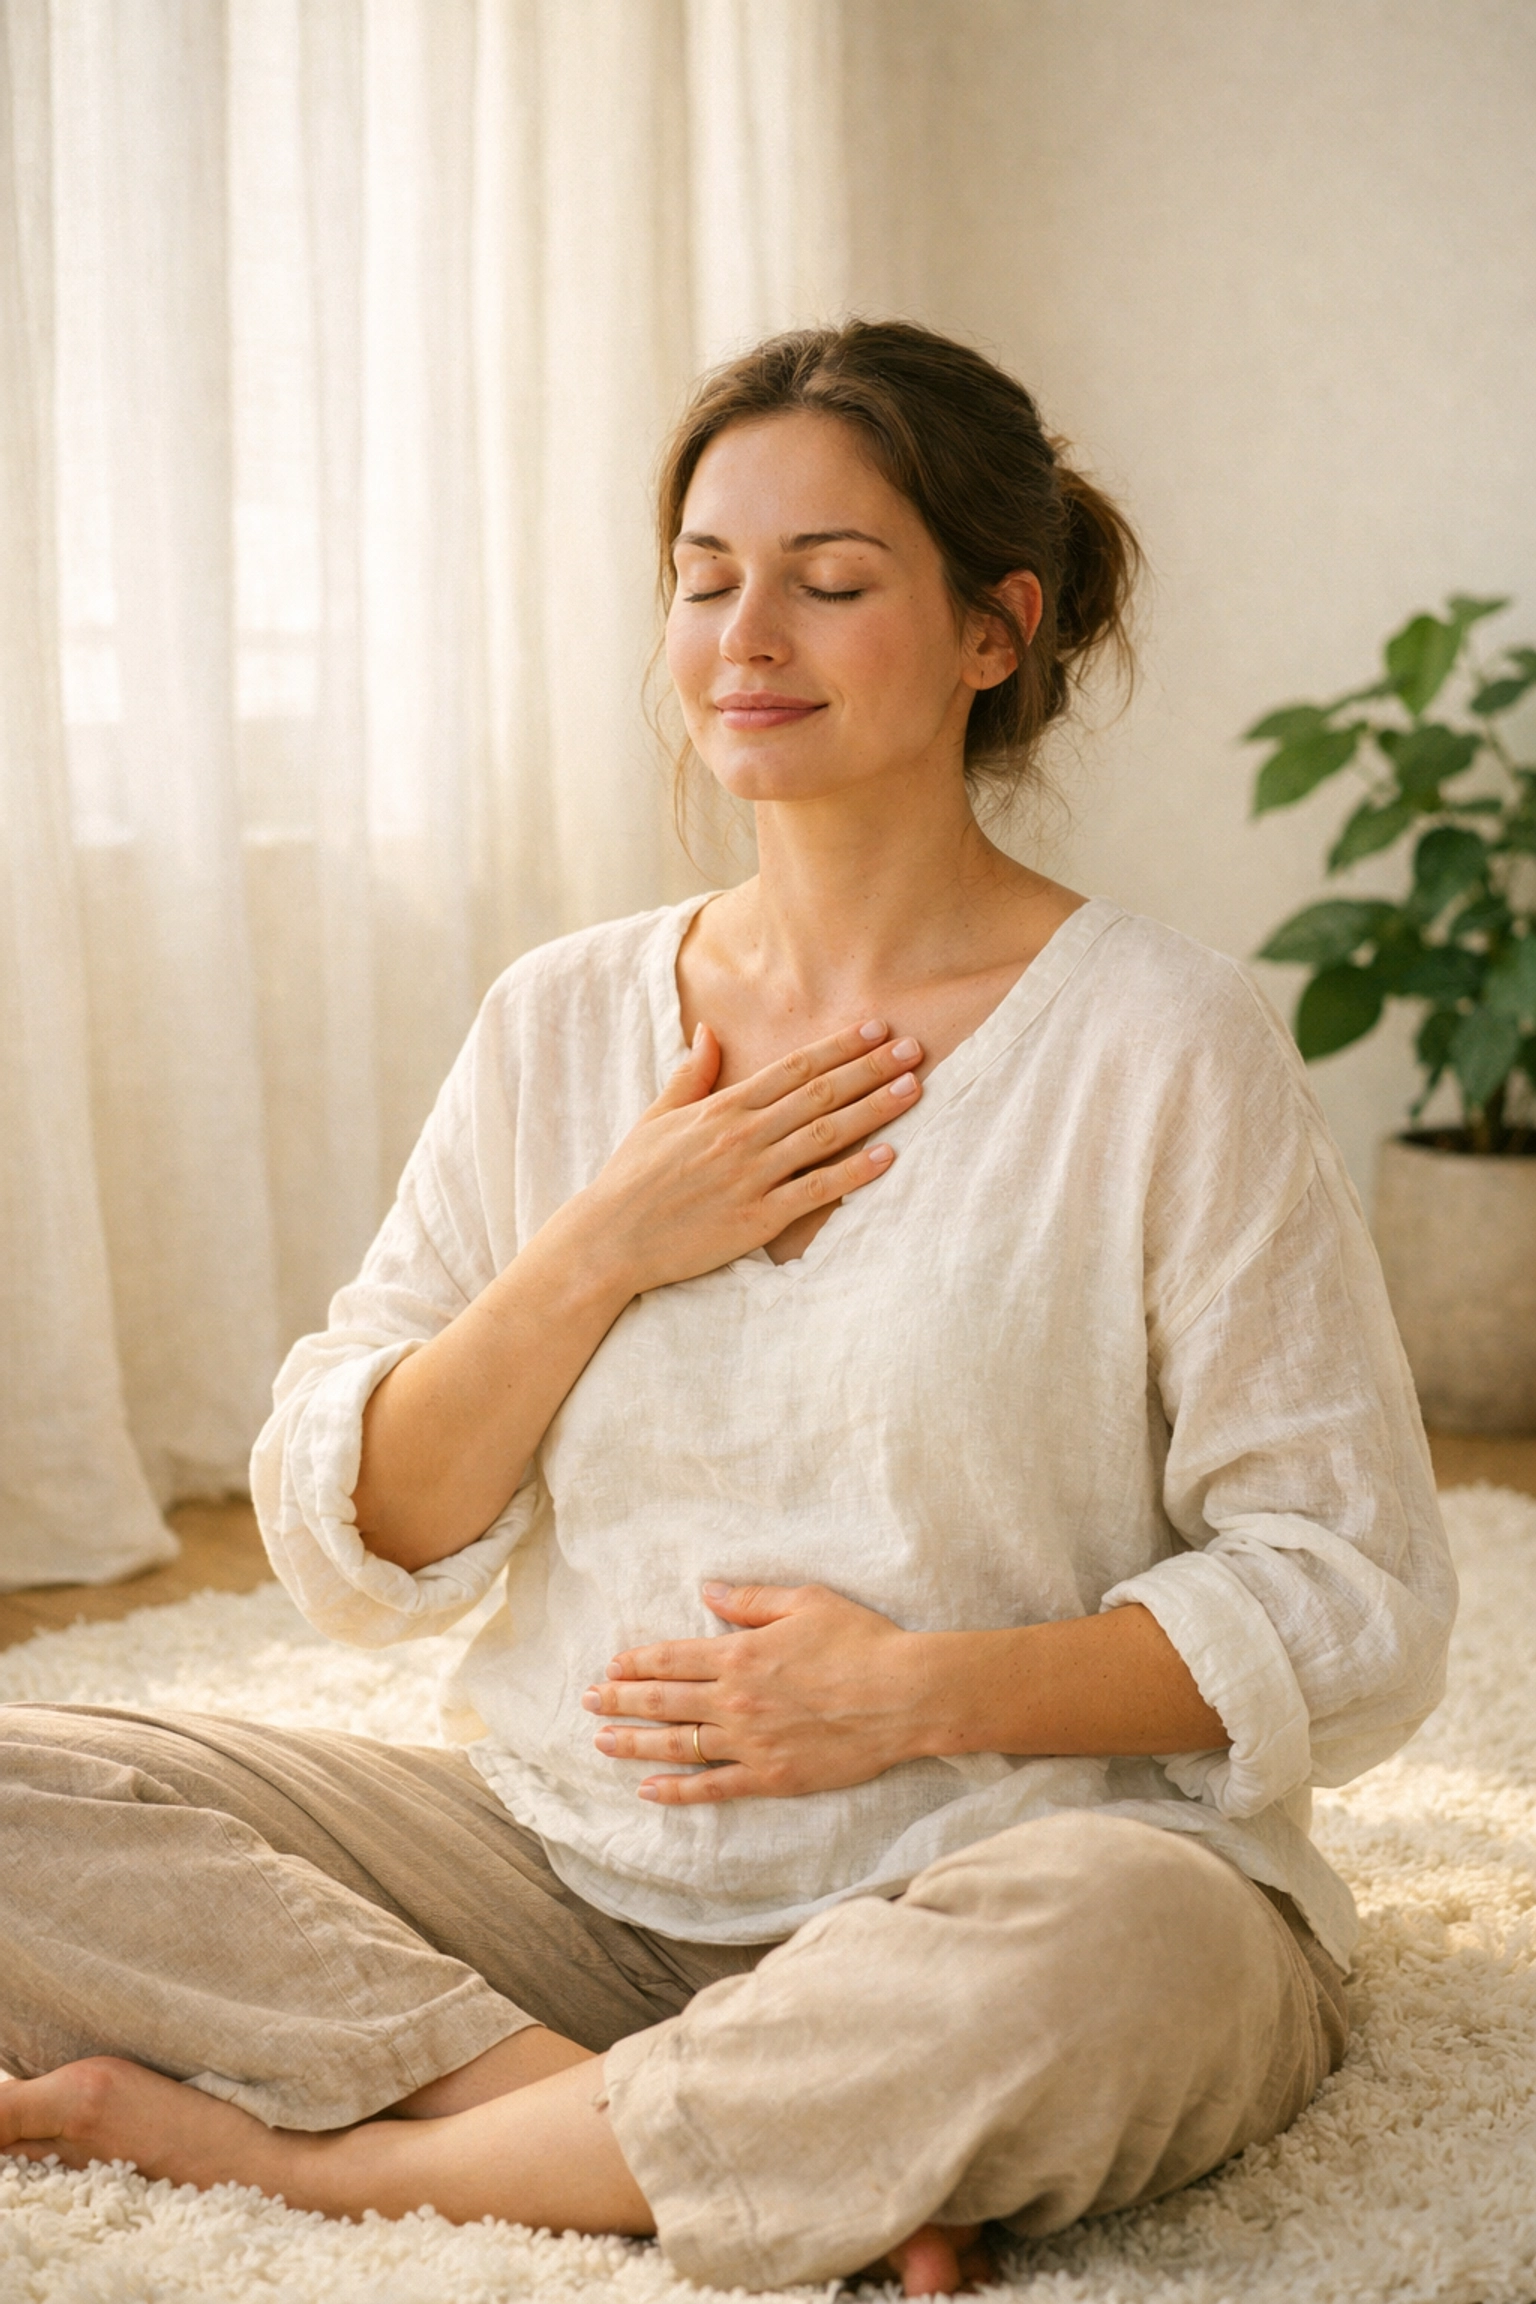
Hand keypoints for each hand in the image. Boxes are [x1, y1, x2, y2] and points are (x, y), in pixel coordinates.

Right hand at [581, 1021, 921, 1294]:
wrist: (609, 1239)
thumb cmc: (632, 1179)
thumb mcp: (657, 1117)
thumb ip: (691, 1075)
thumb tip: (708, 1031)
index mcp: (721, 1108)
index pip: (793, 1068)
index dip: (839, 1046)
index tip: (876, 1028)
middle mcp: (742, 1135)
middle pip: (819, 1093)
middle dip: (871, 1068)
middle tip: (915, 1049)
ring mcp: (751, 1176)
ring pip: (825, 1134)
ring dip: (874, 1109)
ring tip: (913, 1089)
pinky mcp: (757, 1218)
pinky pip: (815, 1190)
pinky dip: (853, 1172)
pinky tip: (888, 1156)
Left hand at [581, 1582, 921, 1802]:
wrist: (905, 1695)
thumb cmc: (861, 1641)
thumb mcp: (806, 1601)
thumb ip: (751, 1599)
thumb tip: (708, 1589)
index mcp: (740, 1652)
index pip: (671, 1659)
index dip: (636, 1664)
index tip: (610, 1668)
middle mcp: (735, 1698)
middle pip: (663, 1701)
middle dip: (619, 1701)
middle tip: (587, 1702)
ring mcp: (750, 1741)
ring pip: (678, 1744)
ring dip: (634, 1743)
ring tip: (601, 1742)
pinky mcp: (771, 1776)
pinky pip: (713, 1786)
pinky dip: (677, 1790)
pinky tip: (649, 1790)